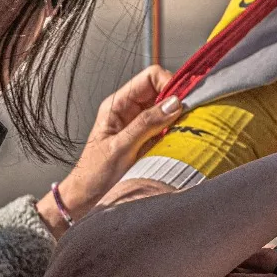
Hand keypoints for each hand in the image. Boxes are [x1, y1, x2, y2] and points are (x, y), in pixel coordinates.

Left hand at [39, 65, 185, 234]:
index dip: (170, 83)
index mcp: (118, 105)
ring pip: (169, 110)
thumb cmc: (94, 175)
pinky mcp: (150, 141)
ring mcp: (141, 126)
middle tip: (190, 117)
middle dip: (178, 102)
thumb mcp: (121, 147)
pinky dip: (179, 133)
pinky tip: (181, 142)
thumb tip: (175, 103)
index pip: (150, 77)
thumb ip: (146, 123)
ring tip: (185, 131)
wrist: (86, 200)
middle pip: (163, 91)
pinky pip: (169, 129)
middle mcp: (131, 111)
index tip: (183, 101)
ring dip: (180, 119)